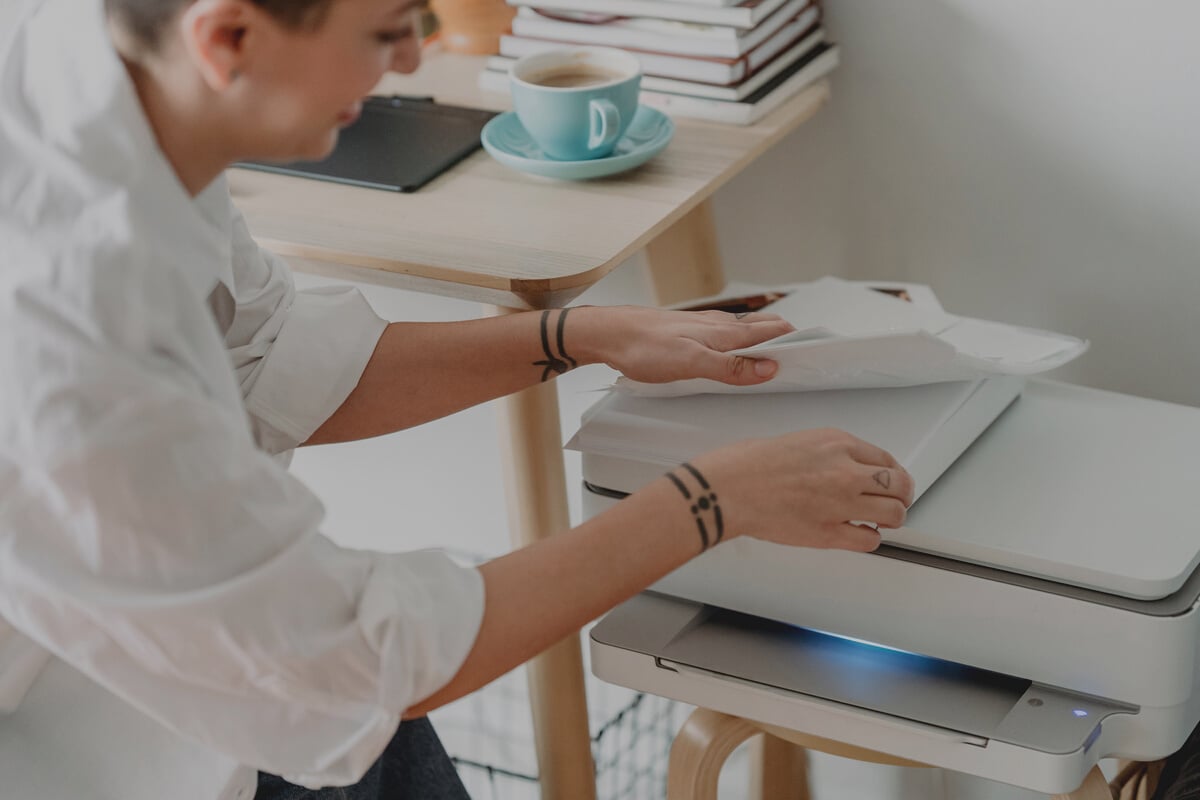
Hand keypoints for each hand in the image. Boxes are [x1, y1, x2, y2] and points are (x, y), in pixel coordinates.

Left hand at [570, 305, 793, 386]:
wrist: (608, 333)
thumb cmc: (643, 348)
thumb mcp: (690, 364)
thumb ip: (730, 367)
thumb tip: (770, 368)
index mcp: (724, 332)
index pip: (773, 332)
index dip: (798, 340)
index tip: (819, 352)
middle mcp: (718, 325)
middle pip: (763, 328)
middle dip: (787, 339)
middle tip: (806, 356)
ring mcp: (704, 326)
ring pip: (745, 330)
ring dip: (765, 339)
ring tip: (780, 354)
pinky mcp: (689, 331)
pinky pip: (726, 334)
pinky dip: (742, 341)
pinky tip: (737, 350)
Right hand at [680, 429, 914, 552]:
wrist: (726, 489)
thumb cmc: (746, 464)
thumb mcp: (795, 441)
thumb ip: (824, 454)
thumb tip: (836, 468)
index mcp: (836, 443)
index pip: (884, 458)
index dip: (891, 473)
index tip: (889, 480)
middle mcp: (845, 471)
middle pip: (899, 484)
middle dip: (900, 494)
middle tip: (895, 500)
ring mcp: (840, 503)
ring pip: (894, 514)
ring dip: (891, 518)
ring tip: (882, 520)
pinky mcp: (828, 533)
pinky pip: (869, 540)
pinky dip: (869, 539)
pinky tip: (860, 534)